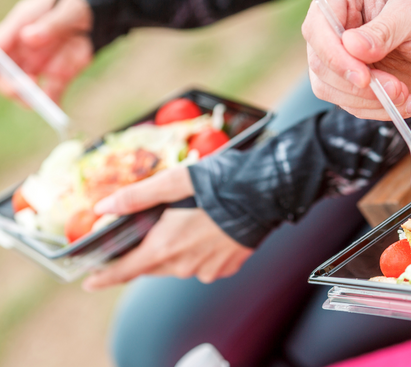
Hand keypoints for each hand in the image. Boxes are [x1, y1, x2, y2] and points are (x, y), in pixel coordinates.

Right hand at [0, 0, 92, 102]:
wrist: (96, 18)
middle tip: (23, 88)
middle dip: (11, 83)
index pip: (0, 47)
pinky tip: (57, 110)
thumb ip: (51, 23)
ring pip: (26, 86)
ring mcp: (39, 65)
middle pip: (7, 72)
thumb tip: (29, 37)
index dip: (0, 62)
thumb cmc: (75, 6)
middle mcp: (24, 49)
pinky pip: (51, 93)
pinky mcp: (57, 77)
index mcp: (19, 27)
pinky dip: (52, 102)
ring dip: (30, 97)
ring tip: (42, 102)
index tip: (5, 68)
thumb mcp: (67, 10)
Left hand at [82, 167, 252, 290]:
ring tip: (187, 224)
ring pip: (178, 265)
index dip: (105, 277)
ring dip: (174, 250)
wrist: (266, 195)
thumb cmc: (221, 185)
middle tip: (148, 233)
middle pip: (152, 265)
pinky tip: (207, 232)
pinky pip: (201, 265)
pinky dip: (197, 252)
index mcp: (166, 246)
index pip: (126, 270)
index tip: (90, 282)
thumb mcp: (174, 182)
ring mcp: (207, 270)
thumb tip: (104, 207)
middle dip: (145, 253)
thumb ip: (137, 196)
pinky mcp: (225, 269)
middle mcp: (184, 265)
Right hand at [302, 0, 410, 119]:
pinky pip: (347, 103)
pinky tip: (404, 103)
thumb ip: (386, 29)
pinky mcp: (345, 80)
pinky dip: (376, 110)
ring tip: (405, 95)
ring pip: (328, 88)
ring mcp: (335, 55)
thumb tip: (353, 46)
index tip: (363, 77)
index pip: (317, 26)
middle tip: (396, 89)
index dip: (333, 55)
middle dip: (357, 85)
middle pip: (320, 63)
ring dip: (367, 101)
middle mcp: (331, 25)